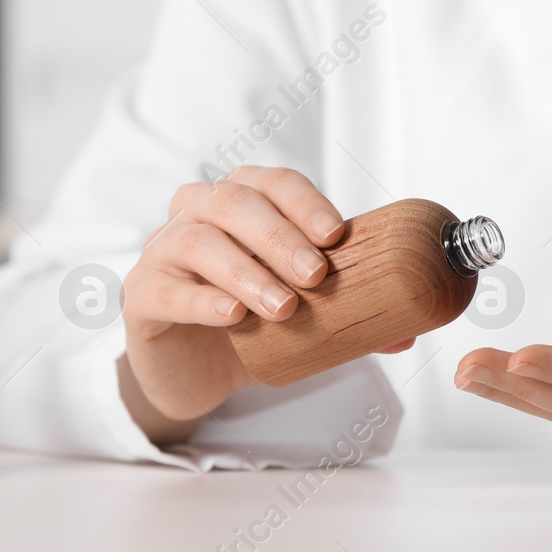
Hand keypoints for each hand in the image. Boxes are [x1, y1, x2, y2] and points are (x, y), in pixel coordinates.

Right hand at [118, 166, 413, 442]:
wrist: (195, 369)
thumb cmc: (253, 320)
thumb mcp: (305, 312)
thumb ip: (353, 314)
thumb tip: (409, 331)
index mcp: (244, 200)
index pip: (276, 183)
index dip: (306, 202)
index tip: (336, 235)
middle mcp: (198, 213)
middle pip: (235, 202)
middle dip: (280, 235)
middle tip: (316, 274)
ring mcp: (163, 250)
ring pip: (199, 241)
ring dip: (247, 271)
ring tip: (283, 307)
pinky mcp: (142, 295)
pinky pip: (165, 288)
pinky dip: (202, 300)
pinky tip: (233, 317)